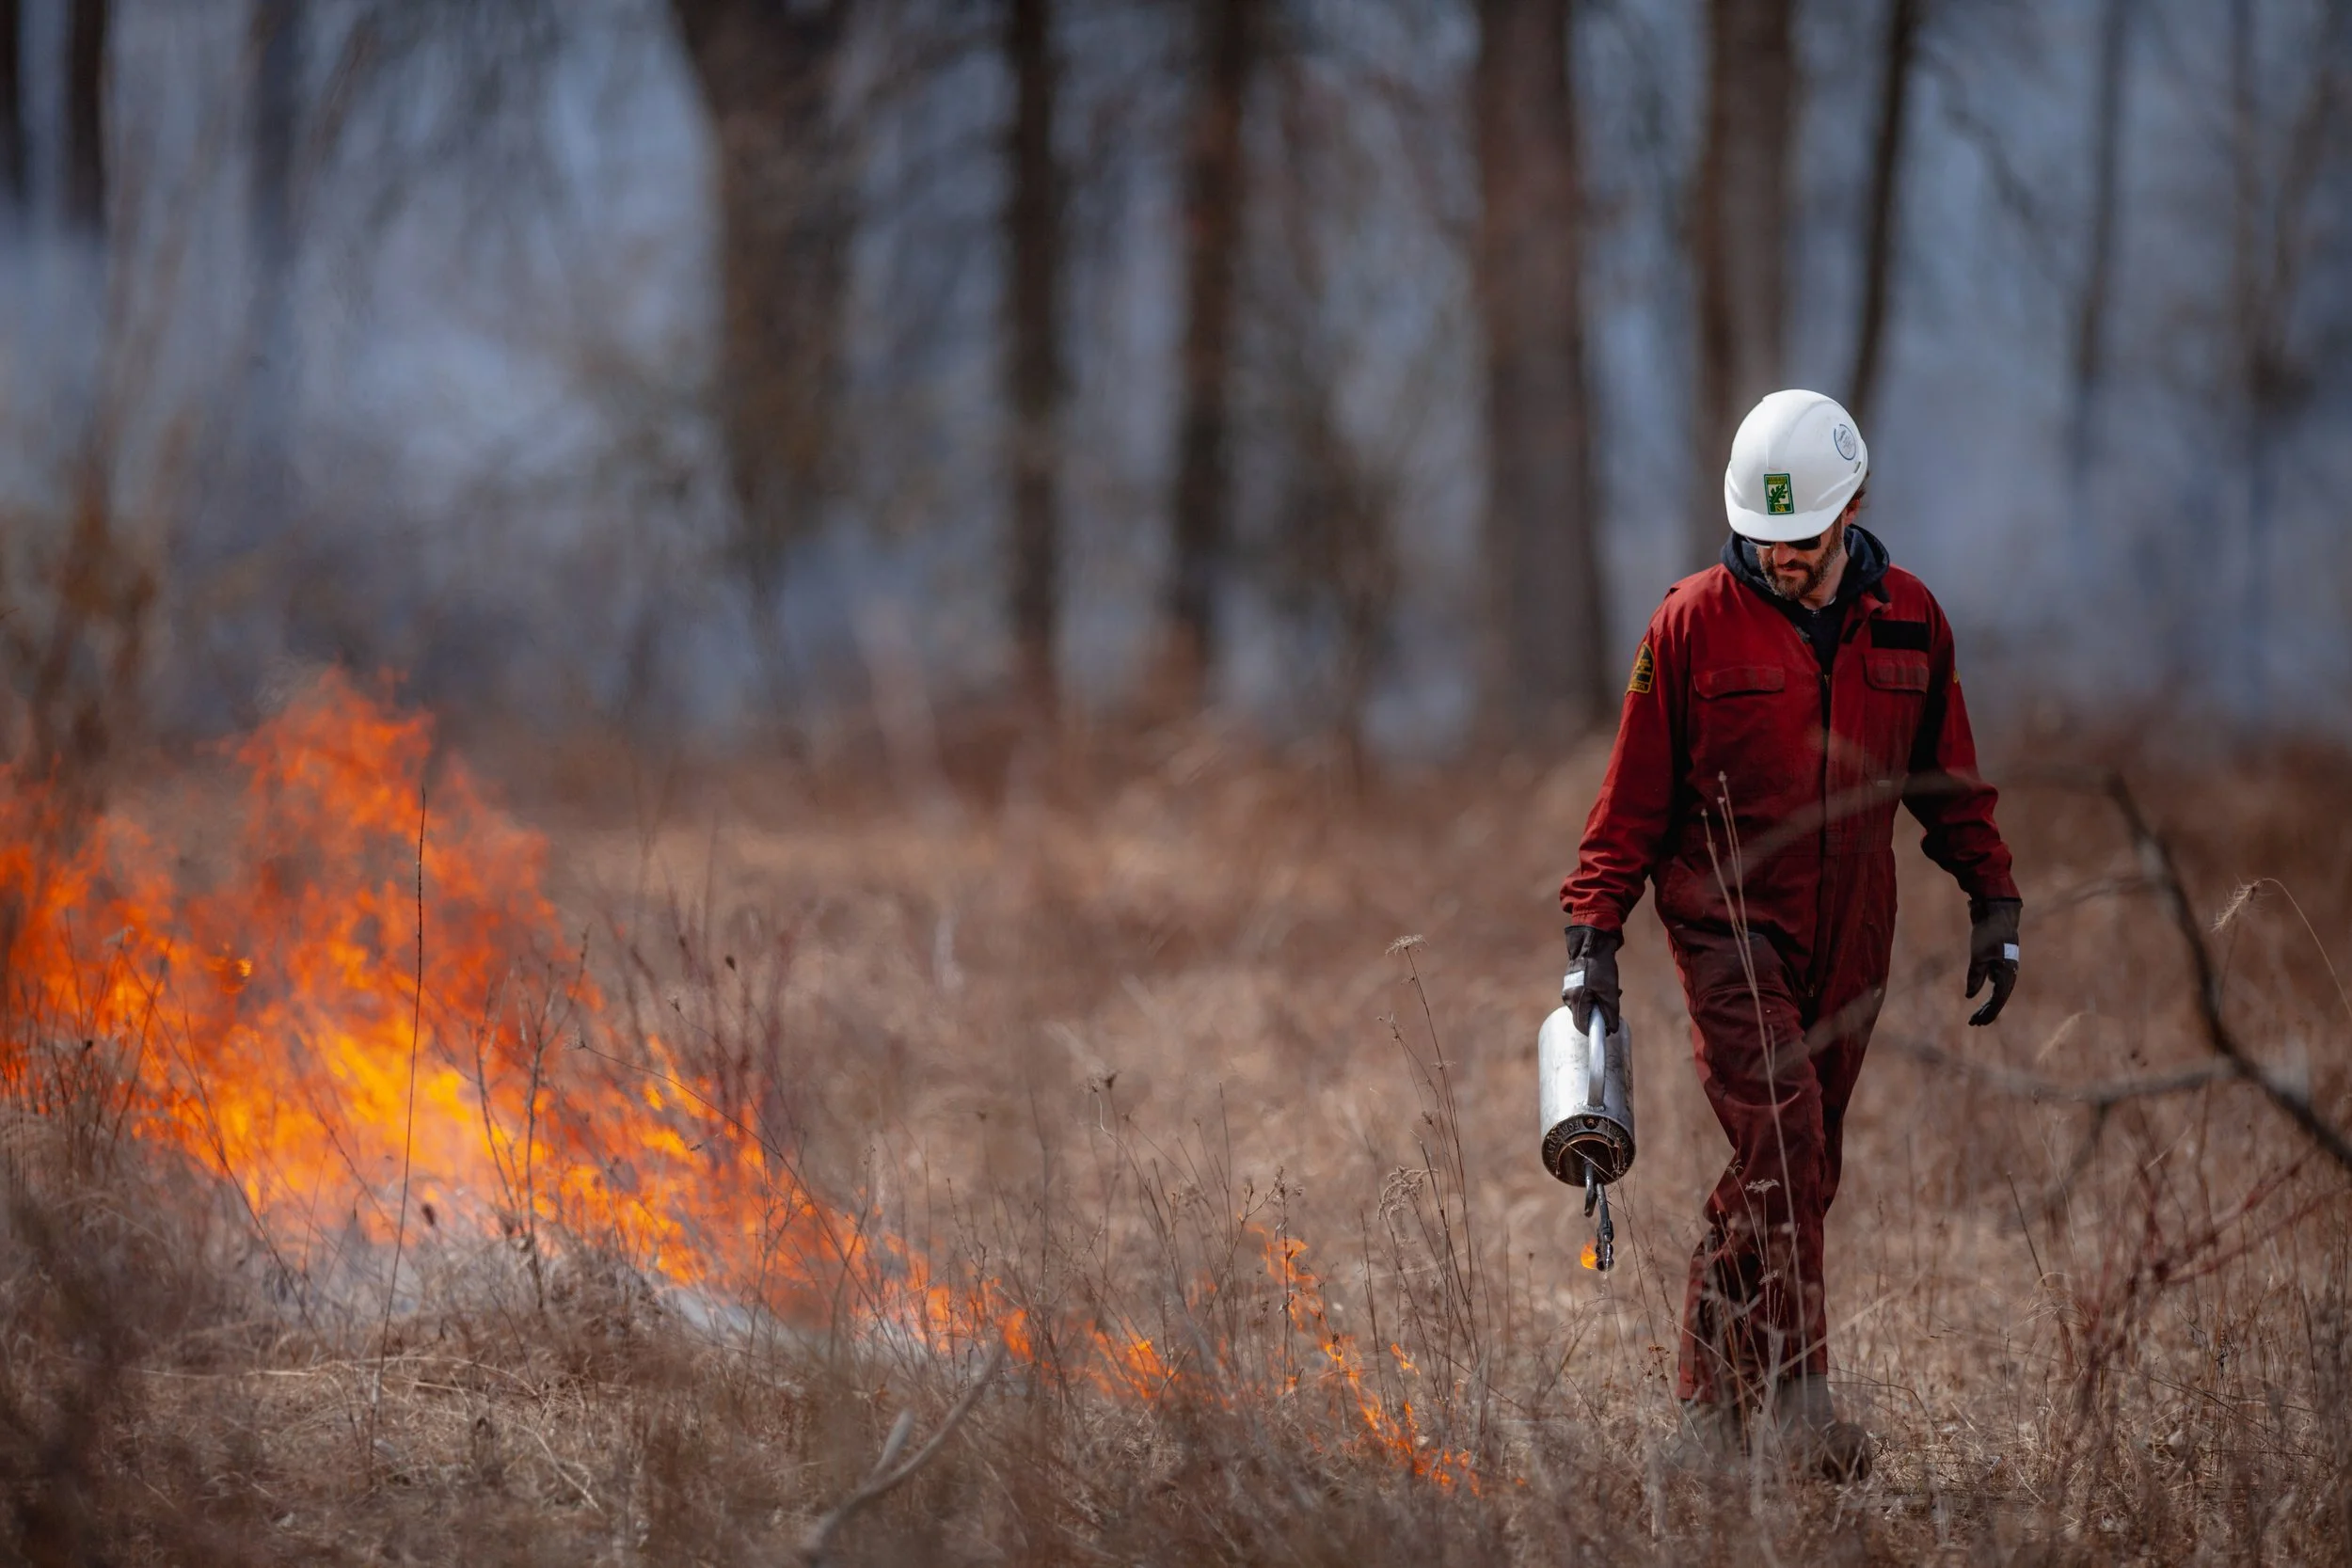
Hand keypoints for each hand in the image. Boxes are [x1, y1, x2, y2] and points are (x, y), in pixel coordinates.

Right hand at [1563, 924, 1621, 1032]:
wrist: (1592, 944)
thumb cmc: (1600, 968)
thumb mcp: (1610, 992)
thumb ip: (1611, 1013)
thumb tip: (1611, 1029)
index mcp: (1576, 1001)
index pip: (1582, 1026)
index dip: (1596, 1031)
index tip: (1608, 1028)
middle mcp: (1568, 997)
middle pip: (1584, 1015)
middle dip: (1600, 1013)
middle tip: (1612, 1004)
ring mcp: (1569, 988)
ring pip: (1585, 1004)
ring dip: (1599, 1002)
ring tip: (1612, 992)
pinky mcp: (1572, 982)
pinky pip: (1583, 995)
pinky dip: (1594, 994)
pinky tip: (1605, 985)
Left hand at [1966, 898, 2020, 1026]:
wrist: (1996, 912)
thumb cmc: (1989, 934)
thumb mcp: (1978, 955)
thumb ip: (1975, 976)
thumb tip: (1969, 996)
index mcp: (2007, 973)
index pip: (1998, 999)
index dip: (1988, 1012)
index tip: (1976, 1022)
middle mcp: (2009, 972)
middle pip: (1999, 998)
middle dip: (1987, 1012)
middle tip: (1973, 1023)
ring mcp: (2005, 967)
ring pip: (1998, 991)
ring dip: (1987, 1004)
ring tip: (1976, 1016)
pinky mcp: (1999, 961)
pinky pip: (1994, 981)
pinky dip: (1986, 989)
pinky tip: (1978, 995)